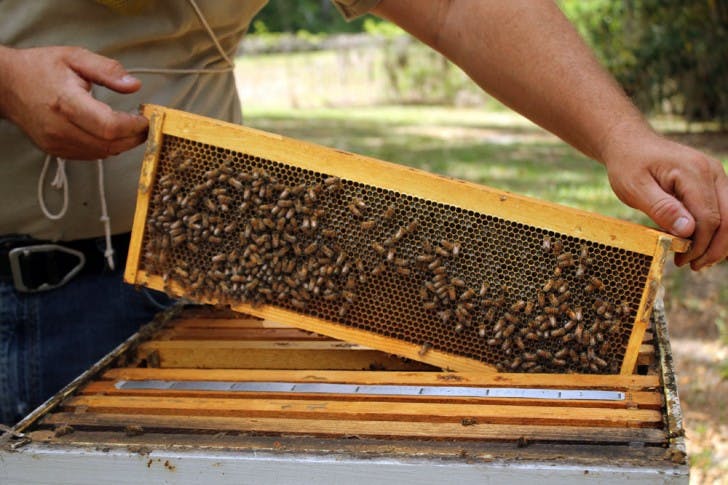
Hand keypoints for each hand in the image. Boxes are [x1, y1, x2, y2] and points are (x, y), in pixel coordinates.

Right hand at [0, 45, 147, 159]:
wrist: (6, 85)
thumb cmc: (40, 68)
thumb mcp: (74, 57)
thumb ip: (106, 70)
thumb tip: (134, 85)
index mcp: (66, 102)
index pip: (109, 126)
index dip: (133, 126)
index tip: (144, 118)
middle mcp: (59, 127)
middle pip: (109, 144)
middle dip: (133, 137)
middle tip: (144, 125)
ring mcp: (56, 143)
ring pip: (102, 153)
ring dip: (122, 144)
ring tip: (130, 128)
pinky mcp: (55, 150)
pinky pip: (90, 155)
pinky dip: (106, 147)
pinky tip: (111, 134)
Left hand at [602, 122, 727, 269]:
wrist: (630, 144)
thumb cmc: (629, 164)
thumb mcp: (634, 188)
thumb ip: (661, 208)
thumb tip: (688, 230)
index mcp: (693, 172)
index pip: (709, 218)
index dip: (699, 245)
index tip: (682, 260)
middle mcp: (712, 172)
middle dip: (714, 248)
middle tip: (693, 265)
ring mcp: (715, 176)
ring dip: (718, 241)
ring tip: (696, 259)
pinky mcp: (712, 182)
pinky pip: (723, 209)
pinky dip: (715, 229)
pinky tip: (697, 244)